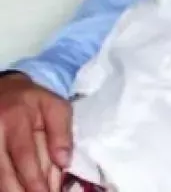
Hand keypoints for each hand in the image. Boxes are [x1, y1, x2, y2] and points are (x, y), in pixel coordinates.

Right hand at [0, 74, 71, 191]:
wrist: (2, 90)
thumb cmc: (33, 101)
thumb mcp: (55, 106)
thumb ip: (61, 132)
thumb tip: (64, 162)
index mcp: (15, 118)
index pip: (24, 154)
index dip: (34, 178)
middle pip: (4, 171)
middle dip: (21, 190)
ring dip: (11, 189)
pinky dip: (5, 183)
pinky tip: (15, 188)